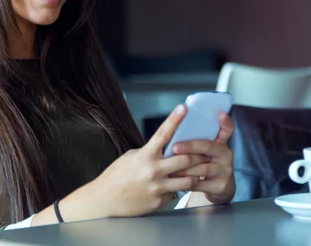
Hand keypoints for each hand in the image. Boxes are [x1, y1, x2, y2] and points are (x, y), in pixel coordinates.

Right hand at [90, 104, 206, 216]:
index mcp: (145, 156)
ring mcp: (157, 187)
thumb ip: (150, 152)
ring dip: (195, 174)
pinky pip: (176, 193)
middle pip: (186, 159)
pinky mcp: (159, 201)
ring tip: (198, 171)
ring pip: (188, 180)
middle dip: (198, 156)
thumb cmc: (116, 177)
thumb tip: (165, 147)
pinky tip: (175, 186)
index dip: (174, 119)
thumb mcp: (131, 158)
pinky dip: (178, 188)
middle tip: (205, 152)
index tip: (183, 108)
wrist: (105, 201)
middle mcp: (153, 170)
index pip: (163, 134)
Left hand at [170, 112, 234, 203]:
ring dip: (185, 168)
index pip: (227, 129)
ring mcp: (225, 170)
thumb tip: (176, 128)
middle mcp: (225, 154)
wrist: (217, 188)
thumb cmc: (204, 164)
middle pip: (208, 146)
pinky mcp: (220, 186)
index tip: (220, 113)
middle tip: (174, 147)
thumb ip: (196, 140)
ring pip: (202, 167)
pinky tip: (176, 180)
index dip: (225, 122)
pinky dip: (186, 182)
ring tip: (171, 166)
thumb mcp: (205, 151)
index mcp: (220, 142)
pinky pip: (201, 183)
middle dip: (190, 146)